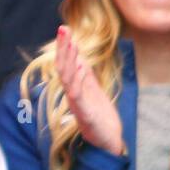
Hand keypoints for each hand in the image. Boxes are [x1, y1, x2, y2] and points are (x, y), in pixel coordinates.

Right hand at [56, 26, 124, 156]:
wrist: (107, 140)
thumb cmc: (101, 117)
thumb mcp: (94, 91)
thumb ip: (85, 76)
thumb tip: (79, 58)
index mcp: (75, 87)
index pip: (67, 64)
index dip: (65, 47)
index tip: (65, 30)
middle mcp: (72, 93)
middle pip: (63, 67)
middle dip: (63, 48)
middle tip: (63, 29)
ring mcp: (76, 102)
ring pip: (66, 77)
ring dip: (67, 59)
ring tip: (69, 42)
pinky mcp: (83, 112)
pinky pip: (76, 93)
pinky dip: (76, 79)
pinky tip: (78, 66)